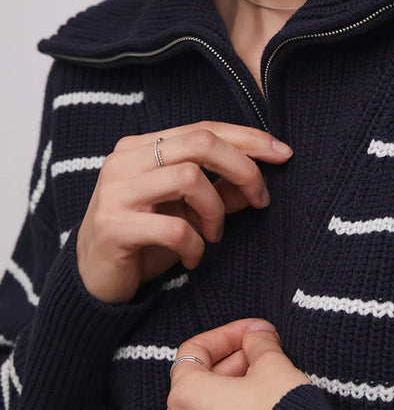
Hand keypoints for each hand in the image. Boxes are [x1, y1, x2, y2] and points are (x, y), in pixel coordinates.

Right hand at [76, 121, 292, 303]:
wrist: (93, 280)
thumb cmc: (145, 239)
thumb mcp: (187, 210)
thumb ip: (219, 191)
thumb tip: (259, 179)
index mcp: (141, 146)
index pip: (203, 128)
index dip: (248, 138)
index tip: (283, 154)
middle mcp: (125, 160)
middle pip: (200, 143)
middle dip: (243, 168)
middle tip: (261, 199)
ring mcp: (116, 191)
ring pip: (189, 178)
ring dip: (216, 211)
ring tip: (214, 235)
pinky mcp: (113, 227)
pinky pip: (175, 228)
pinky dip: (196, 246)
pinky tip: (194, 259)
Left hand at [167, 318, 311, 409]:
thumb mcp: (273, 365)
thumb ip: (259, 342)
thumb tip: (256, 335)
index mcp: (187, 396)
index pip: (194, 351)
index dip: (227, 334)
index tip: (255, 332)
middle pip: (200, 382)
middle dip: (234, 363)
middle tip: (266, 355)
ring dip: (235, 394)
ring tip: (269, 386)